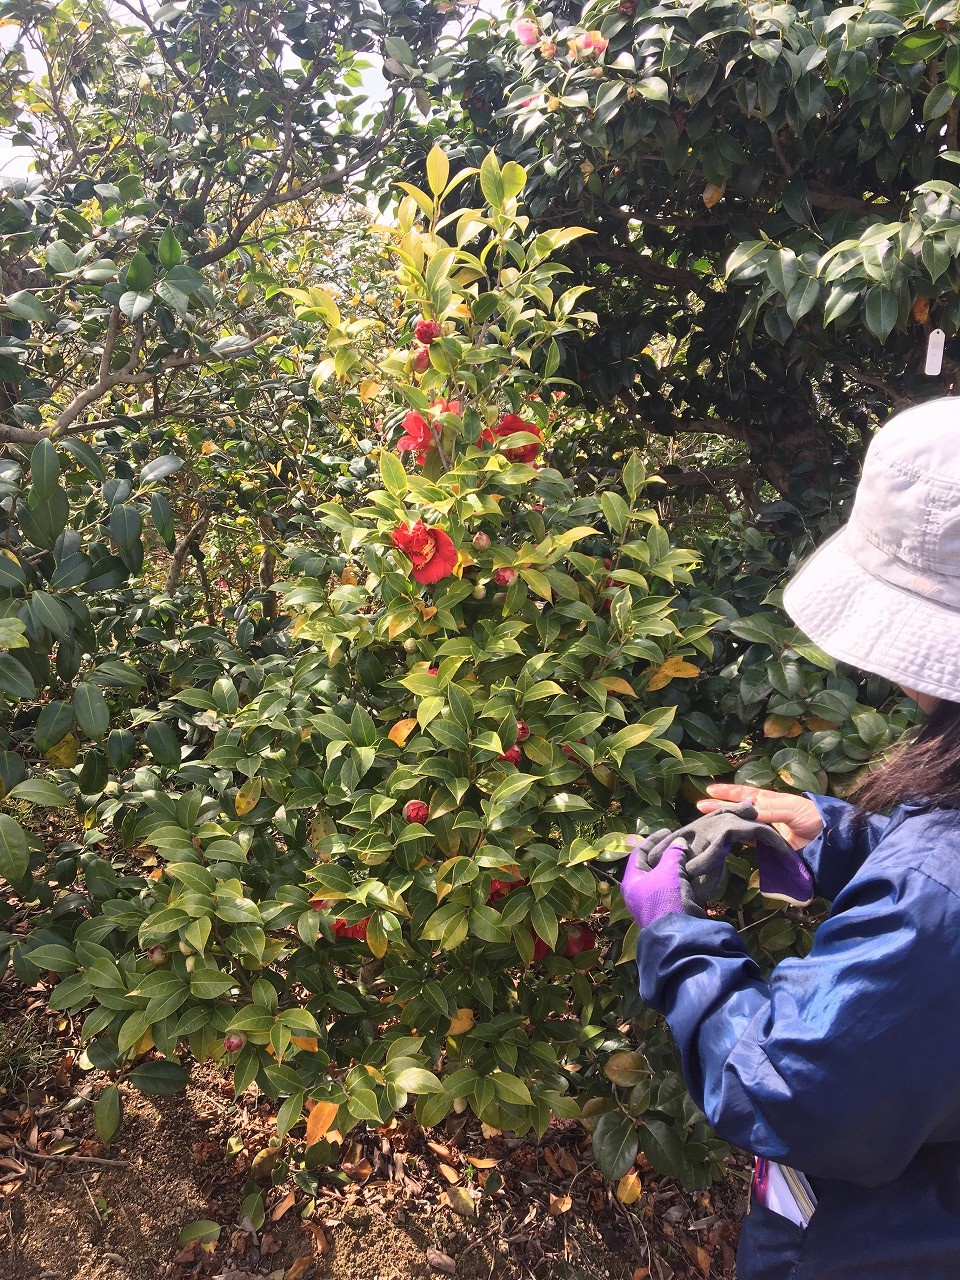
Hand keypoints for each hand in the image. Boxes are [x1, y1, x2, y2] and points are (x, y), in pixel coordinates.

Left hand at [621, 831, 703, 928]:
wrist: (680, 935)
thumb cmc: (667, 898)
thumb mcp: (669, 870)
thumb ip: (673, 853)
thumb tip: (678, 843)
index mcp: (632, 881)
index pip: (639, 853)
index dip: (654, 839)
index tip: (668, 830)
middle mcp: (640, 892)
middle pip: (654, 866)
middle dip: (669, 854)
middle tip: (683, 844)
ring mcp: (655, 903)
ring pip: (668, 878)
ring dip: (680, 866)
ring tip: (694, 855)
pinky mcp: (670, 911)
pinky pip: (677, 890)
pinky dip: (687, 880)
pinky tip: (699, 871)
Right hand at [697, 784, 822, 850]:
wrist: (830, 841)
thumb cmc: (813, 818)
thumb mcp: (791, 809)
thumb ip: (769, 811)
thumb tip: (746, 812)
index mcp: (770, 800)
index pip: (744, 793)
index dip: (727, 791)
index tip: (709, 789)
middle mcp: (765, 814)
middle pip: (738, 809)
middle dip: (719, 807)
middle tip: (700, 808)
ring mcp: (766, 830)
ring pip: (741, 824)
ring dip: (726, 823)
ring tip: (708, 823)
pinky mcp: (770, 845)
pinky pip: (750, 840)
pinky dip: (738, 838)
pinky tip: (726, 838)